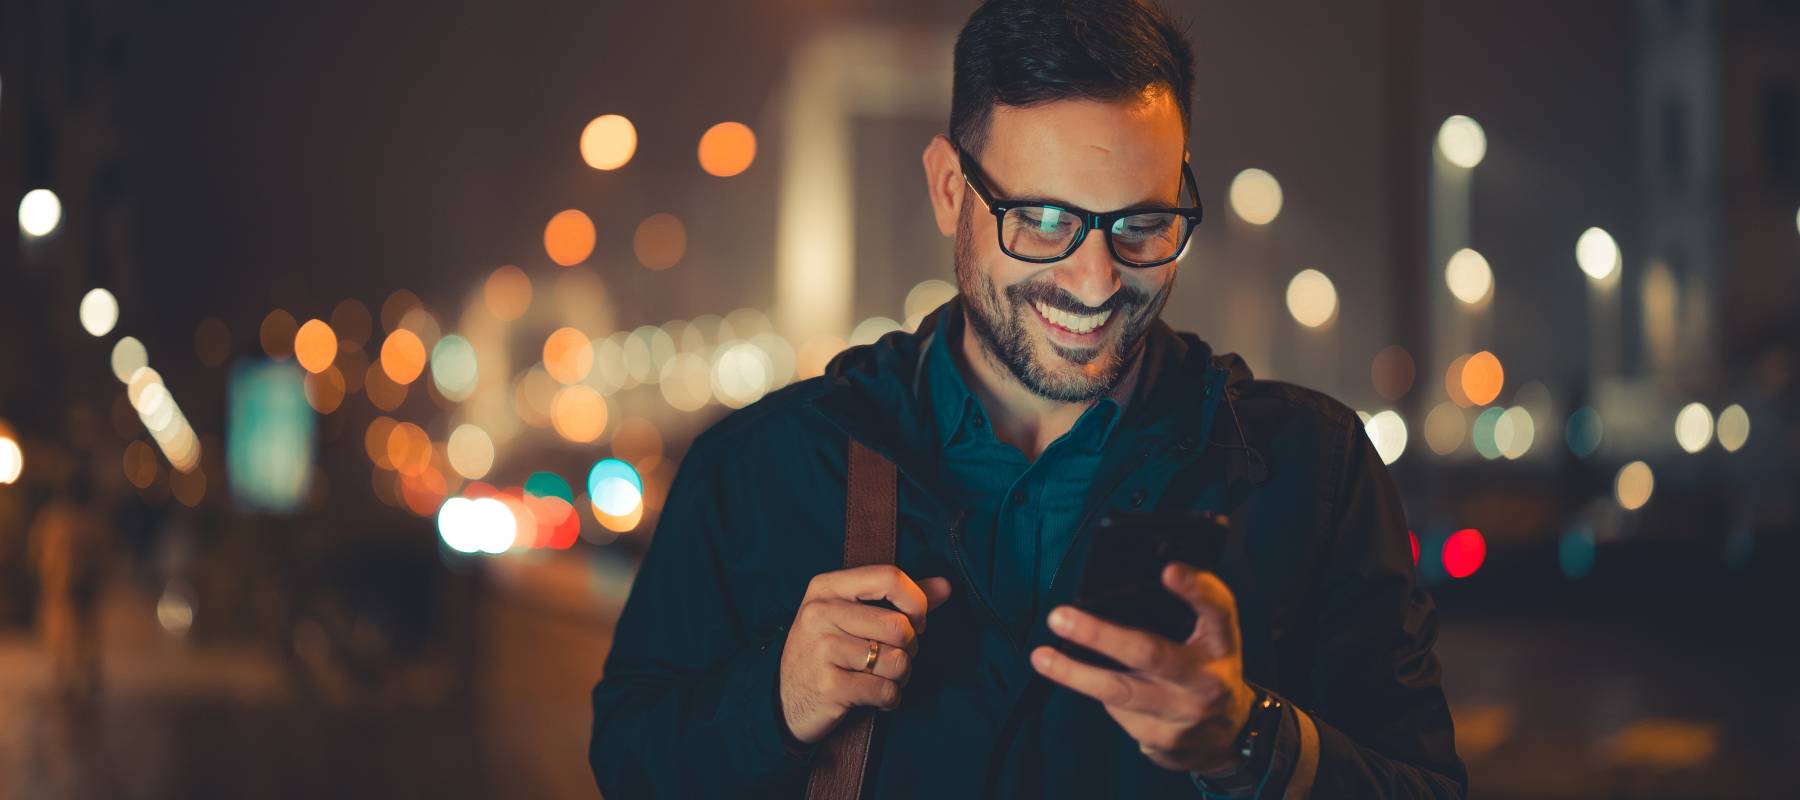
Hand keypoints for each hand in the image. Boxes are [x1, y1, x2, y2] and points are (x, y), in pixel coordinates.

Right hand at [778, 565, 953, 743]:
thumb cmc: (826, 653)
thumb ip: (899, 599)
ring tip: (880, 677)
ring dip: (900, 677)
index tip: (915, 622)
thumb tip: (946, 586)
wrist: (782, 702)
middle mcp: (820, 613)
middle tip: (892, 656)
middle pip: (899, 625)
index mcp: (827, 587)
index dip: (916, 601)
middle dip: (909, 649)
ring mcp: (822, 650)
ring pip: (898, 661)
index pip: (889, 577)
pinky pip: (886, 690)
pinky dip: (890, 699)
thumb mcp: (851, 616)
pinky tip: (874, 697)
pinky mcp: (829, 686)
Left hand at [1030, 562, 1254, 773]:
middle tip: (1060, 616)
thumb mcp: (1209, 634)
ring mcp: (1185, 713)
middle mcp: (1208, 678)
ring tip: (1041, 656)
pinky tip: (1084, 678)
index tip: (1168, 571)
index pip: (1217, 608)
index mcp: (1221, 640)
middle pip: (1150, 653)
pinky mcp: (1164, 740)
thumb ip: (1183, 606)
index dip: (1196, 588)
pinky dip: (1096, 690)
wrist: (1228, 734)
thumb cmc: (1207, 666)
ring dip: (1075, 674)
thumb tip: (1116, 586)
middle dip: (1100, 635)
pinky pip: (1118, 710)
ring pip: (1121, 691)